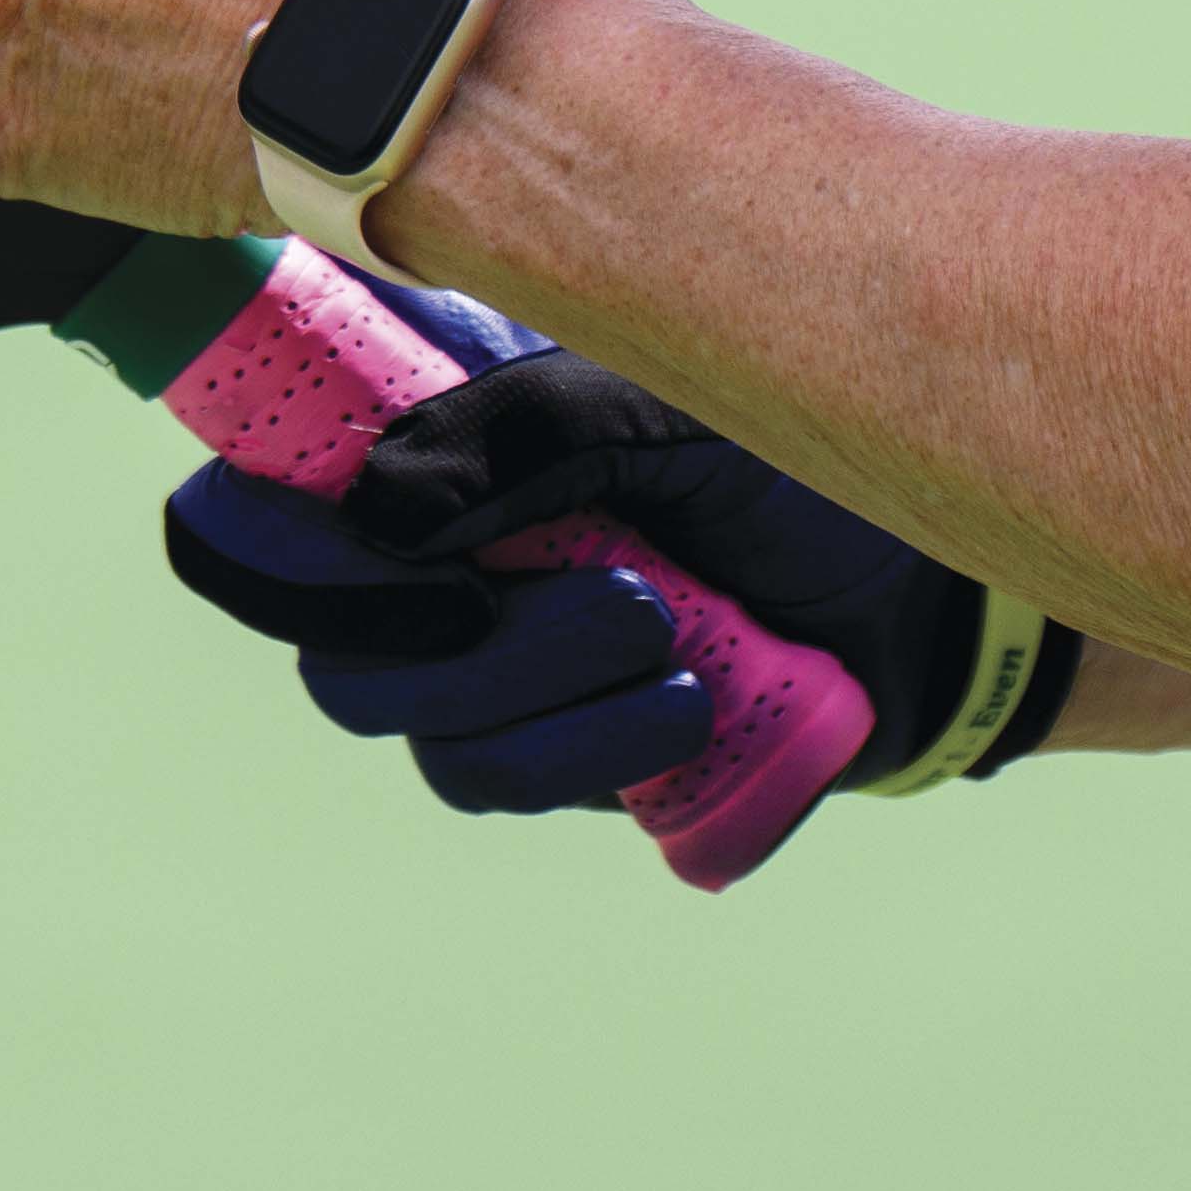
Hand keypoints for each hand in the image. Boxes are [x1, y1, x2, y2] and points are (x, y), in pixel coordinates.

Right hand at [161, 301, 1011, 822]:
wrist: (930, 578)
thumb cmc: (791, 454)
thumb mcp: (663, 403)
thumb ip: (522, 433)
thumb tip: (373, 514)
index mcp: (434, 449)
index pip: (259, 504)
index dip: (259, 543)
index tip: (357, 545)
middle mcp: (439, 563)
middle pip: (331, 647)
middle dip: (449, 636)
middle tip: (605, 589)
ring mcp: (492, 670)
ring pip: (422, 731)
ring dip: (540, 692)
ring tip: (671, 632)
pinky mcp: (558, 756)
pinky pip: (504, 787)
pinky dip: (587, 750)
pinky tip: (686, 703)